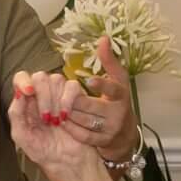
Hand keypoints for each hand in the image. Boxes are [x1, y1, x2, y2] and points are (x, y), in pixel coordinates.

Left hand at [8, 73, 99, 180]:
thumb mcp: (22, 136)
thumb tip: (18, 93)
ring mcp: (60, 95)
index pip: (22, 78)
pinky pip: (73, 86)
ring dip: (55, 101)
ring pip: (56, 79)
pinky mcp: (77, 98)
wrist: (66, 162)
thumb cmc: (43, 151)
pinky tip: (66, 117)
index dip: (24, 81)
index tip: (28, 92)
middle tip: (45, 118)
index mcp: (27, 101)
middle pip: (40, 76)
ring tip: (56, 121)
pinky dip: (68, 100)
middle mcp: (43, 95)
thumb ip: (16, 114)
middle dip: (42, 96)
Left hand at [14, 37, 137, 159]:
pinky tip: (62, 123)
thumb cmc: (116, 100)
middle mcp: (119, 111)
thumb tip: (103, 38)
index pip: (113, 88)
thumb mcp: (117, 80)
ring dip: (68, 114)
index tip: (89, 80)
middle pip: (91, 105)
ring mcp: (111, 128)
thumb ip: (109, 61)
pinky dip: (71, 128)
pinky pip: (83, 135)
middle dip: (73, 102)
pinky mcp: (103, 141)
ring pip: (85, 120)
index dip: (102, 84)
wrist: (124, 135)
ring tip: (55, 109)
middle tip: (58, 98)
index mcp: (122, 93)